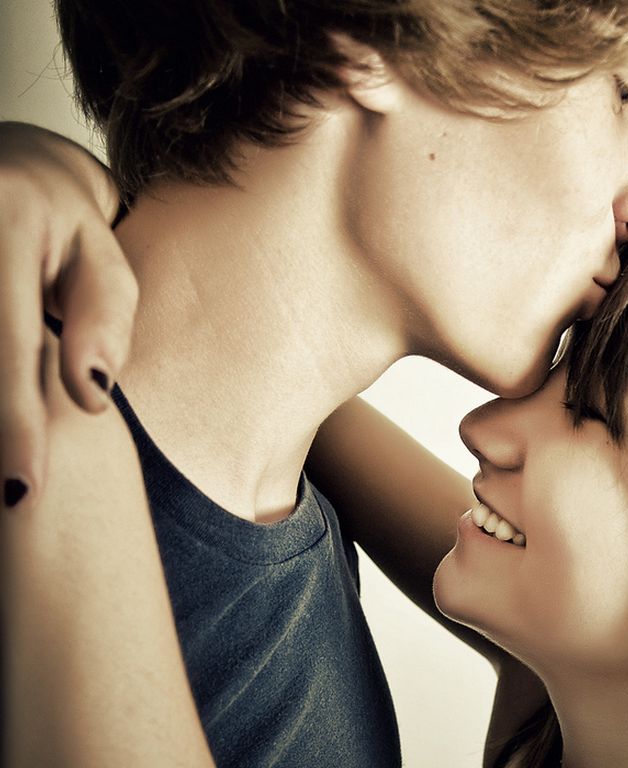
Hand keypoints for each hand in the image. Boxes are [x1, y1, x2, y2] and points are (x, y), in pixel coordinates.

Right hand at [0, 123, 136, 509]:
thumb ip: (103, 323)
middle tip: (13, 497)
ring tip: (10, 474)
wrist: (11, 167)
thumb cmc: (71, 227)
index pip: (9, 348)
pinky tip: (7, 427)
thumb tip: (91, 401)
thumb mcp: (104, 261)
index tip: (22, 491)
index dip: (13, 425)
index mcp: (8, 225)